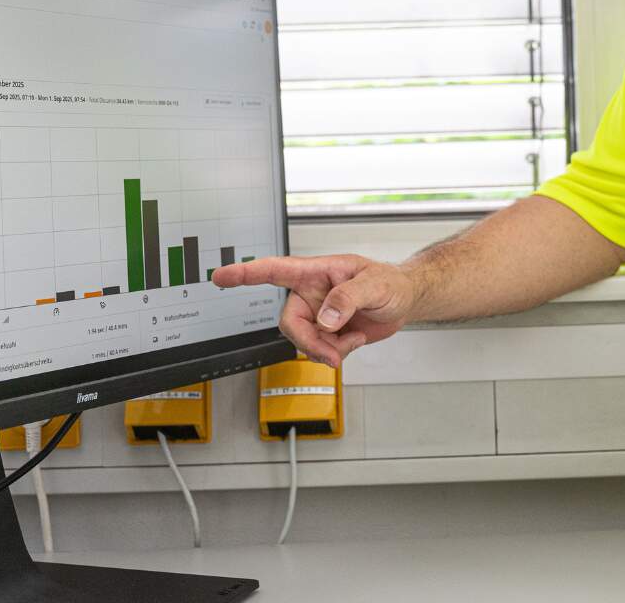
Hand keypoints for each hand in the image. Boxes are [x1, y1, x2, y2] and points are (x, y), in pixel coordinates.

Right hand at [211, 254, 416, 367]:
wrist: (404, 302)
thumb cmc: (390, 282)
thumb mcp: (374, 285)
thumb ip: (347, 299)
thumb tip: (325, 320)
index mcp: (316, 272)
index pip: (274, 271)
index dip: (245, 273)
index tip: (220, 276)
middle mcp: (311, 293)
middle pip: (289, 322)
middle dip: (309, 341)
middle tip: (333, 353)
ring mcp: (317, 314)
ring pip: (303, 340)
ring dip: (326, 349)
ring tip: (352, 340)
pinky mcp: (326, 333)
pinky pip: (319, 350)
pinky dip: (336, 352)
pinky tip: (354, 340)